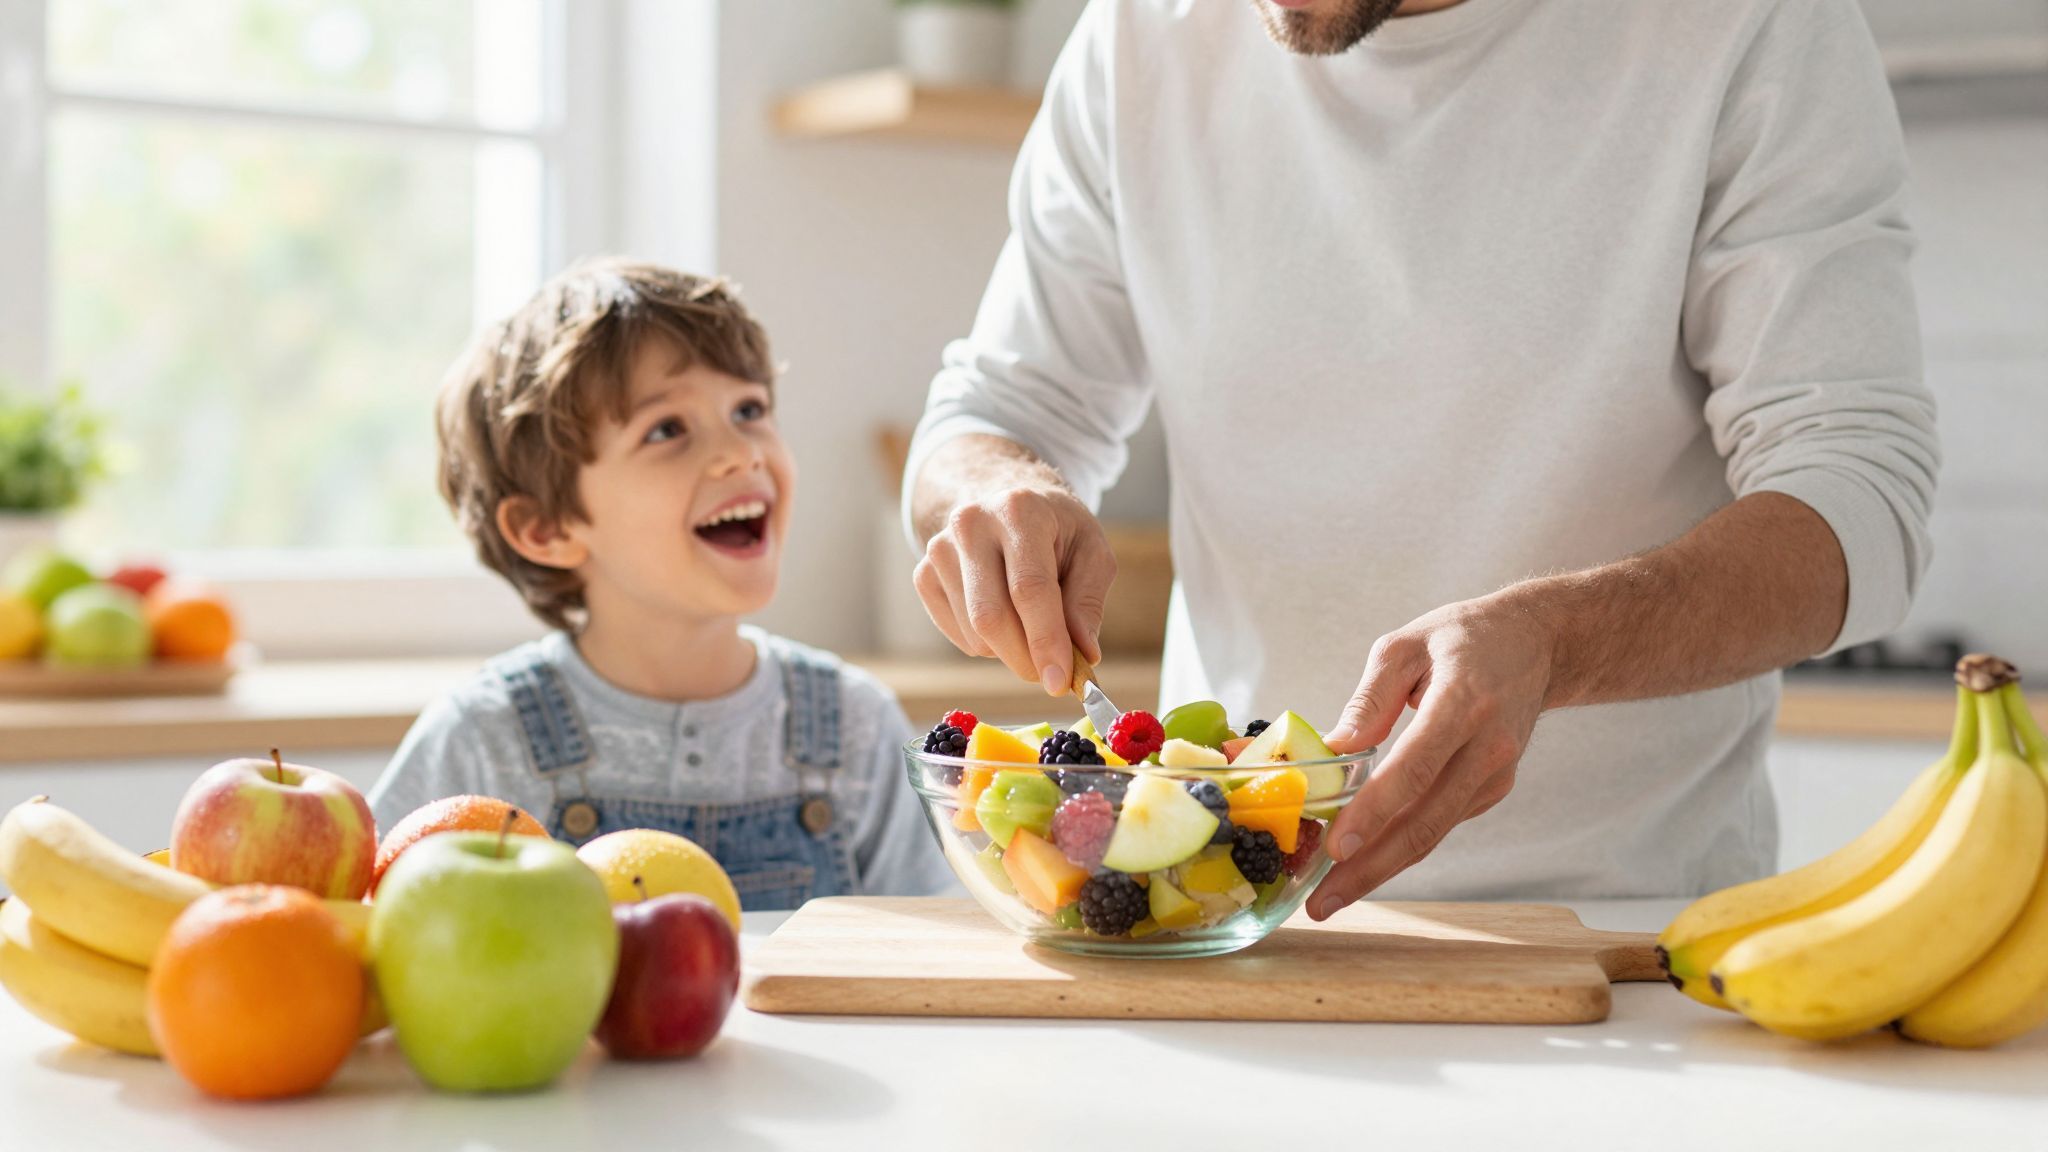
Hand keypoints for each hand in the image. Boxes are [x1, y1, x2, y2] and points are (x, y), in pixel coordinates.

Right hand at [912, 482, 1116, 693]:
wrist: (1004, 501)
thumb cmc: (1055, 530)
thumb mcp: (1091, 552)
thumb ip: (1088, 602)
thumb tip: (1084, 654)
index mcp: (1019, 511)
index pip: (1029, 588)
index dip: (1045, 640)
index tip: (1060, 682)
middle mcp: (970, 524)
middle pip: (992, 617)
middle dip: (1026, 658)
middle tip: (1052, 675)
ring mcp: (939, 549)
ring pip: (975, 634)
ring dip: (1010, 650)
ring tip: (1031, 625)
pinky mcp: (923, 574)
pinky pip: (958, 635)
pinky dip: (987, 644)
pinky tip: (1003, 615)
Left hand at [1308, 594, 1555, 919]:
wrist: (1537, 645)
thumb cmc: (1464, 639)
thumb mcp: (1406, 645)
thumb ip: (1370, 697)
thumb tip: (1336, 747)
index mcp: (1463, 703)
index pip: (1414, 768)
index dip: (1375, 812)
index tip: (1336, 847)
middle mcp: (1487, 748)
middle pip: (1424, 822)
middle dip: (1368, 869)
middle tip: (1322, 904)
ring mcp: (1495, 775)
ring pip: (1432, 834)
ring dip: (1379, 869)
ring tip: (1330, 897)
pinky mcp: (1492, 789)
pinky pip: (1440, 823)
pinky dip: (1399, 846)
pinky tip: (1361, 861)